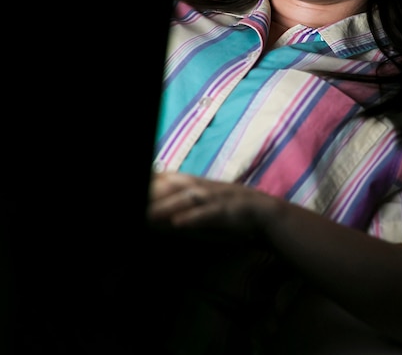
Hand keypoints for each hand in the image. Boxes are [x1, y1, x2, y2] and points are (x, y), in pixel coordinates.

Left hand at [147, 171, 278, 238]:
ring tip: (147, 214)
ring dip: (165, 205)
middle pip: (171, 185)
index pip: (165, 178)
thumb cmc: (228, 212)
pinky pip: (207, 214)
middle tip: (137, 199)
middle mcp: (202, 187)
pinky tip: (177, 223)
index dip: (151, 180)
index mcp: (194, 184)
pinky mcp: (226, 210)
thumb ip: (178, 209)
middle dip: (153, 190)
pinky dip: (192, 218)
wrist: (265, 214)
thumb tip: (154, 216)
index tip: (139, 184)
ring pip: (186, 198)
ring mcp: (214, 197)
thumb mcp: (202, 206)